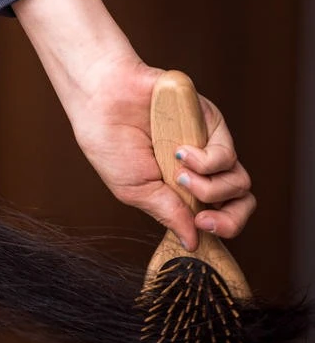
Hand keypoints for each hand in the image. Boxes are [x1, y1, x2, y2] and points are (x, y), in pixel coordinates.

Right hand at [67, 53, 255, 250]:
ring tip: (179, 176)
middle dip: (230, 219)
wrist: (103, 99)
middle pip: (240, 202)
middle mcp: (201, 171)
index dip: (220, 228)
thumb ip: (168, 214)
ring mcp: (209, 147)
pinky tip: (179, 152)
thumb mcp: (136, 190)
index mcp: (181, 190)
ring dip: (210, 189)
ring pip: (239, 182)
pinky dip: (206, 162)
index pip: (219, 216)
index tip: (200, 228)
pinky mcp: (212, 124)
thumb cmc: (110, 141)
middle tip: (204, 218)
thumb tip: (192, 243)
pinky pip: (227, 155)